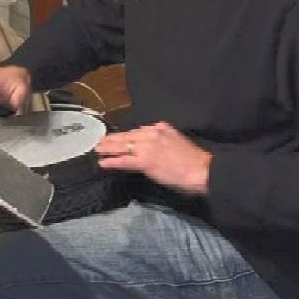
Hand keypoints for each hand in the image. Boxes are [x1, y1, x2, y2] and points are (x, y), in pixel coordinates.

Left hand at [95, 122, 212, 195]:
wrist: (201, 170)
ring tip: (97, 150)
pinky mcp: (145, 161)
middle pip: (128, 135)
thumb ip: (160, 140)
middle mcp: (152, 133)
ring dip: (108, 148)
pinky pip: (125, 161)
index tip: (117, 137)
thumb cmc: (193, 160)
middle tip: (100, 141)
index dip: (125, 135)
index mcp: (160, 127)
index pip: (138, 131)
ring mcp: (148, 147)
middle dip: (113, 139)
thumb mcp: (175, 141)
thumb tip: (147, 146)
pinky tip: (103, 162)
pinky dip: (113, 161)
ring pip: (123, 146)